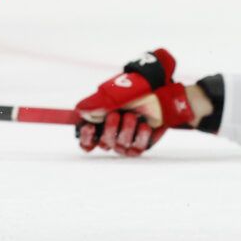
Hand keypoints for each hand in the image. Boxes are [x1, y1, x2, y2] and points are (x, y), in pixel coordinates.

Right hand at [74, 50, 194, 156]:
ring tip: (132, 115)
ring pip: (120, 147)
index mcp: (100, 124)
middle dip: (109, 129)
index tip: (89, 127)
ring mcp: (126, 141)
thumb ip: (96, 103)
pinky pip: (136, 149)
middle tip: (116, 114)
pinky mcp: (141, 145)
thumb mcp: (114, 94)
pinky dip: (139, 137)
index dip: (85, 138)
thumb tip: (80, 111)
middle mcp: (112, 134)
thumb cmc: (134, 92)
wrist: (160, 94)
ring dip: (125, 131)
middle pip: (103, 144)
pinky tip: (144, 125)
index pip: (86, 141)